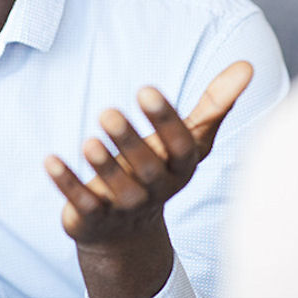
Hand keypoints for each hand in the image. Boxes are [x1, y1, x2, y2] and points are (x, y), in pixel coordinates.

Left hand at [45, 61, 252, 297]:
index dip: (164, 120)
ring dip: (103, 166)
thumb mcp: (189, 140)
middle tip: (108, 112)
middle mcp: (156, 190)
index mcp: (180, 168)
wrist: (127, 232)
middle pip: (147, 168)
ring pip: (116, 190)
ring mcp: (124, 208)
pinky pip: (81, 204)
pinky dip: (67, 183)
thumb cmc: (160, 169)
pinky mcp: (93, 219)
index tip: (146, 89)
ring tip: (89, 139)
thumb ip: (214, 105)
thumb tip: (247, 65)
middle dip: (128, 142)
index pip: (180, 146)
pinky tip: (50, 160)